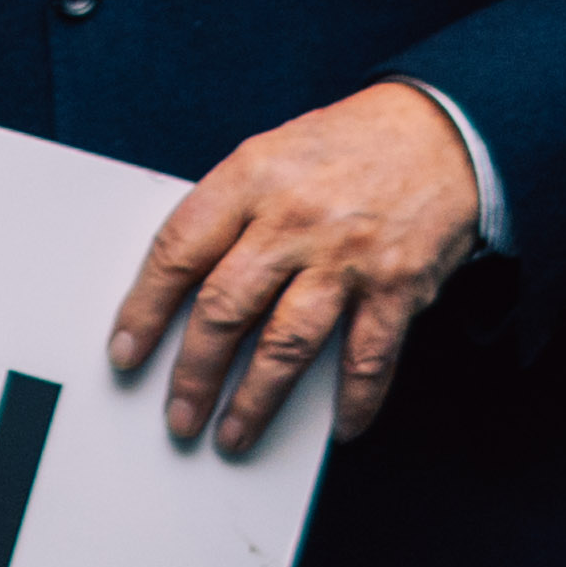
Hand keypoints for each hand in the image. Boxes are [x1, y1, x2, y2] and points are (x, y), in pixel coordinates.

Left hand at [111, 81, 488, 454]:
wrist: (441, 132)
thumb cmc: (342, 148)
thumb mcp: (269, 155)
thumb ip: (227, 215)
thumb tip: (180, 289)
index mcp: (250, 180)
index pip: (178, 252)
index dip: (144, 309)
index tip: (125, 353)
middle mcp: (294, 220)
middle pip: (225, 308)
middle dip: (194, 372)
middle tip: (177, 413)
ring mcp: (347, 256)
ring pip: (287, 344)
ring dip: (255, 400)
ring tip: (232, 434)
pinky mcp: (398, 286)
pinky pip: (368, 357)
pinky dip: (354, 400)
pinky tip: (338, 427)